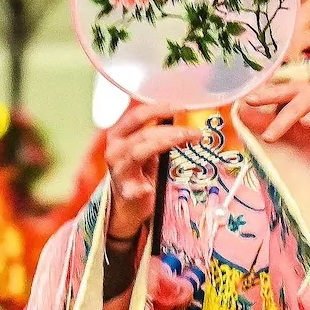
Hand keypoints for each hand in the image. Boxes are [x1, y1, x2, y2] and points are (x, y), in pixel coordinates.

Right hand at [103, 102, 201, 241]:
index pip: (138, 116)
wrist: (127, 202)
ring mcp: (118, 170)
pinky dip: (141, 187)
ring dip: (165, 146)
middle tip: (195, 132)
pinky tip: (148, 188)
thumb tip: (186, 118)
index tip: (182, 106)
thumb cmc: (140, 171)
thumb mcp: (147, 147)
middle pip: (142, 134)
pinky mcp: (125, 191)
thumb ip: (158, 133)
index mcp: (119, 134)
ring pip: (139, 153)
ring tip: (187, 142)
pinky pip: (133, 188)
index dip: (159, 109)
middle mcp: (115, 149)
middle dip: (171, 131)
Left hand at [241, 66, 309, 158]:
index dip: (265, 96)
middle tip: (268, 137)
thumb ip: (266, 116)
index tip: (247, 101)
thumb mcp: (289, 118)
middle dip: (283, 119)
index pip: (280, 92)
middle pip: (297, 104)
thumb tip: (239, 113)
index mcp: (300, 91)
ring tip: (309, 121)